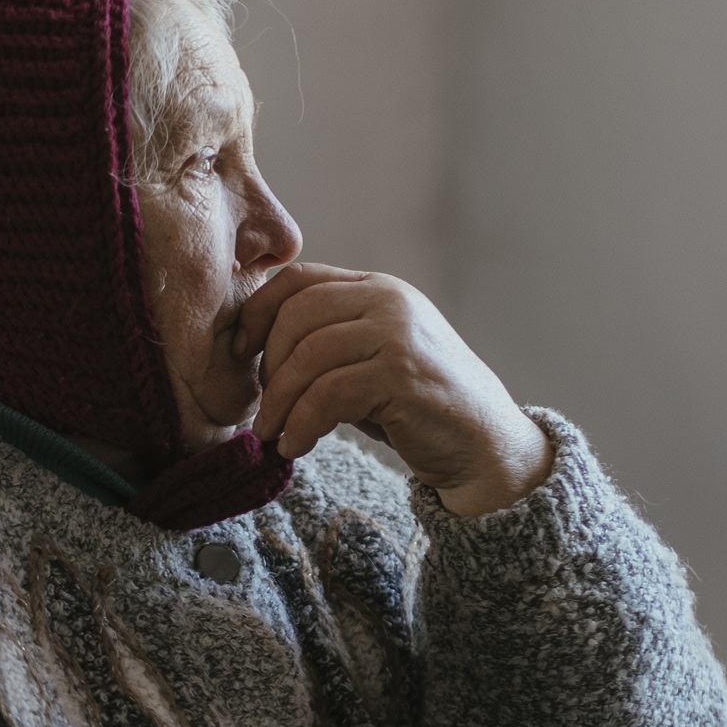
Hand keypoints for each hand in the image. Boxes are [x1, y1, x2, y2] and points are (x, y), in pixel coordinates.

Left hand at [236, 264, 552, 516]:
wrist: (485, 445)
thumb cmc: (420, 408)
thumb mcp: (370, 361)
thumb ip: (328, 343)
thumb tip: (255, 349)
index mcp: (379, 290)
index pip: (299, 279)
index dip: (258, 312)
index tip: (241, 353)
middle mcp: (390, 301)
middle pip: (296, 314)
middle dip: (267, 365)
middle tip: (263, 408)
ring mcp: (398, 335)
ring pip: (308, 356)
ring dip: (280, 402)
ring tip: (273, 434)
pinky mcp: (402, 375)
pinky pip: (328, 395)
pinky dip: (302, 424)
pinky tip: (296, 446)